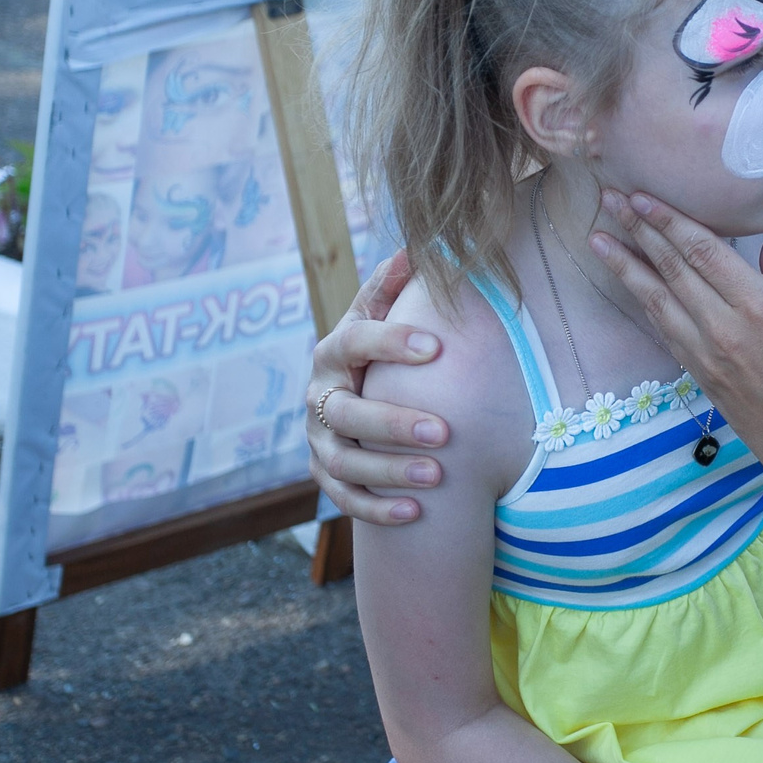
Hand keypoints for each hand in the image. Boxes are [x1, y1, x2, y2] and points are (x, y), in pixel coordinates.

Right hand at [302, 250, 448, 523]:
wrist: (355, 390)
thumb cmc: (382, 349)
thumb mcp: (383, 313)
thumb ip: (395, 285)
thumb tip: (416, 248)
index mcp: (334, 351)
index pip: (355, 342)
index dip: (392, 343)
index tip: (437, 347)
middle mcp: (319, 396)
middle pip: (347, 413)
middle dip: (394, 424)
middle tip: (444, 432)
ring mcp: (318, 439)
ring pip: (344, 461)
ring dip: (390, 471)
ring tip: (438, 476)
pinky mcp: (325, 474)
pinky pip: (344, 498)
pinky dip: (377, 508)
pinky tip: (416, 514)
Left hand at [590, 192, 762, 502]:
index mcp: (759, 307)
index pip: (703, 251)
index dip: (667, 220)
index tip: (640, 195)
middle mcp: (724, 328)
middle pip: (672, 269)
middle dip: (637, 230)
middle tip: (608, 198)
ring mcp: (706, 355)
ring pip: (657, 299)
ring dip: (625, 266)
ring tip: (597, 238)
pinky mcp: (699, 377)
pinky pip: (665, 329)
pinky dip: (644, 302)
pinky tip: (630, 284)